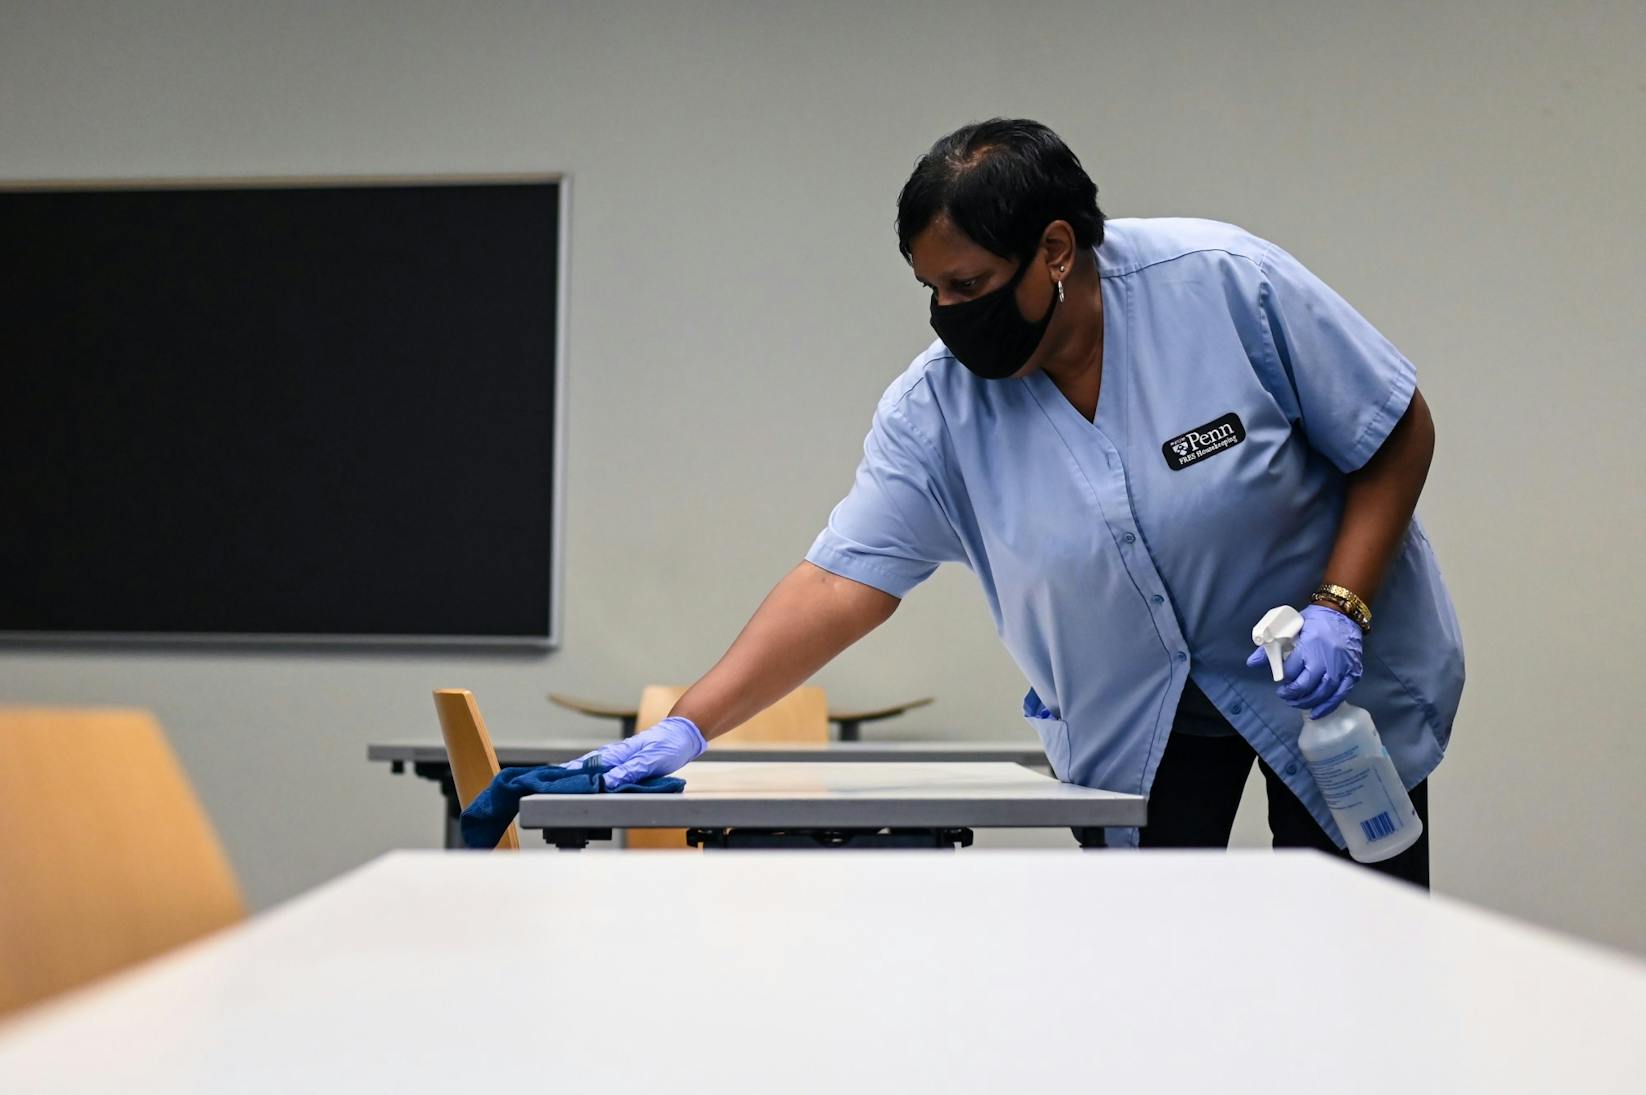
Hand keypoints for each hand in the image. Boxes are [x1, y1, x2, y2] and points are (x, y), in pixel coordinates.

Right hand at [566, 716, 706, 789]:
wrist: (683, 733)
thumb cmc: (668, 745)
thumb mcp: (651, 761)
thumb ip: (630, 771)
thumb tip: (607, 783)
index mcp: (619, 753)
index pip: (590, 766)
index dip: (572, 774)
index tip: (555, 783)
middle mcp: (616, 754)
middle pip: (587, 765)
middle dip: (568, 774)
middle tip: (548, 784)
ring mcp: (621, 757)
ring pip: (595, 766)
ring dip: (579, 774)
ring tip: (561, 783)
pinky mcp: (628, 761)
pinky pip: (606, 768)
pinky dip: (594, 774)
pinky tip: (589, 779)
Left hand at [1244, 604, 1363, 718]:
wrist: (1344, 613)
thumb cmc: (1316, 620)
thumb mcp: (1291, 627)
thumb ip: (1272, 646)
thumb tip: (1252, 663)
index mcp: (1309, 646)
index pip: (1290, 671)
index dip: (1283, 679)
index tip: (1280, 681)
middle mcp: (1325, 659)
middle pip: (1305, 685)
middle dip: (1291, 694)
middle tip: (1284, 695)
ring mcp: (1341, 668)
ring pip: (1322, 693)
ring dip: (1307, 702)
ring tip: (1296, 703)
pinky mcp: (1352, 673)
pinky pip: (1340, 695)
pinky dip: (1327, 706)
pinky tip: (1316, 712)